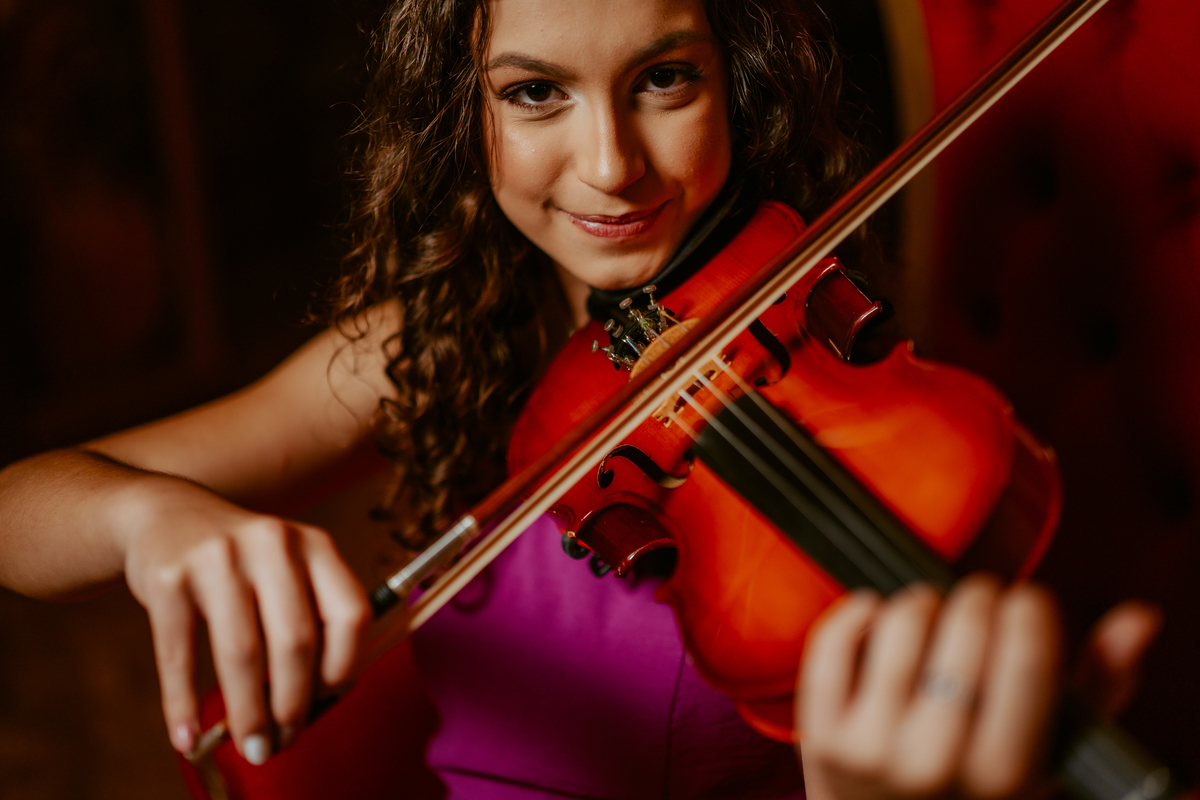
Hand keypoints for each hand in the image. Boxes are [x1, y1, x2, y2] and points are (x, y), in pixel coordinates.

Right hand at [118, 474, 370, 763]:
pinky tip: (188, 737)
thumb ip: (310, 616)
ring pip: (241, 652)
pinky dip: (183, 704)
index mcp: (315, 545)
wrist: (166, 515)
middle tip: (284, 741)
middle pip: (296, 640)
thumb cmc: (242, 560)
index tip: (330, 698)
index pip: (350, 611)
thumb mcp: (288, 567)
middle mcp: (272, 543)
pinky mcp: (169, 578)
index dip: (344, 663)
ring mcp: (218, 557)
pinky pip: (180, 655)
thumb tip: (320, 701)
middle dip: (293, 703)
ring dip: (247, 713)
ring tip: (252, 747)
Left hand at [795, 575, 1159, 799]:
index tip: (1027, 601)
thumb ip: (1096, 689)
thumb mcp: (1049, 759)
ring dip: (922, 602)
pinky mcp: (820, 734)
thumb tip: (1135, 619)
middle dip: (978, 599)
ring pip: (900, 625)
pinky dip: (856, 611)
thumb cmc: (977, 793)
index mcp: (1005, 775)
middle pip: (962, 630)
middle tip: (981, 603)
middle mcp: (934, 763)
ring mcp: (869, 748)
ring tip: (934, 615)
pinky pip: (831, 643)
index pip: (1025, 657)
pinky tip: (879, 614)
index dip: (1028, 610)